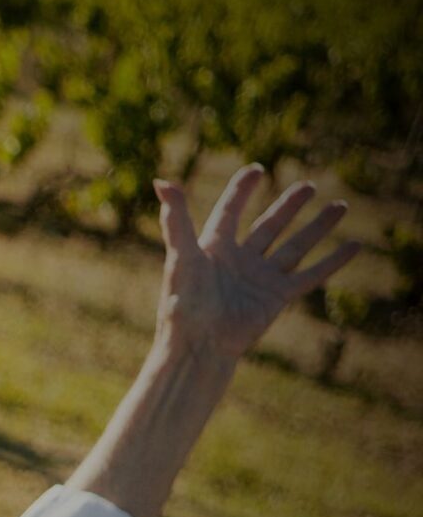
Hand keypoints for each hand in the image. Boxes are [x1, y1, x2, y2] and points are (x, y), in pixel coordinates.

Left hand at [154, 166, 360, 357]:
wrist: (199, 346)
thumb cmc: (183, 304)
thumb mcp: (181, 256)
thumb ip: (175, 220)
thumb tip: (161, 181)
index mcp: (213, 248)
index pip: (229, 211)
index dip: (241, 191)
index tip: (257, 170)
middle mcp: (239, 261)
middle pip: (269, 226)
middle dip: (288, 206)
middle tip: (309, 186)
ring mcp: (260, 278)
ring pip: (295, 246)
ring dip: (317, 227)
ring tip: (340, 206)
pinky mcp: (278, 297)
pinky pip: (311, 275)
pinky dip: (333, 261)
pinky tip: (354, 246)